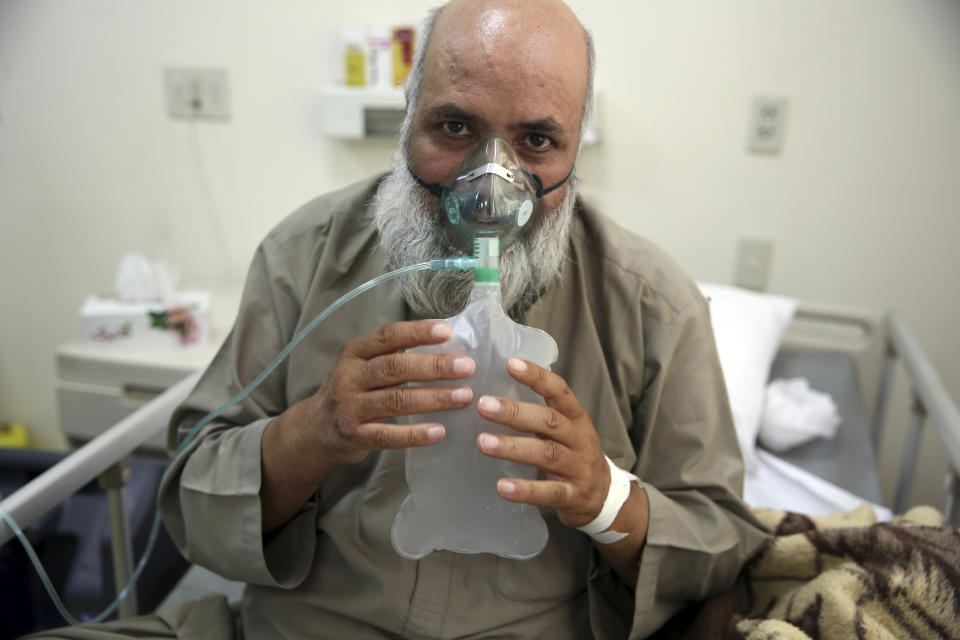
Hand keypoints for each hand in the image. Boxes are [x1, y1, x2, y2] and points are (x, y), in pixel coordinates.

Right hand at [285, 319, 475, 469]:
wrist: (315, 429)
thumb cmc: (353, 391)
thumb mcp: (363, 366)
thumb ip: (394, 356)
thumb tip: (447, 347)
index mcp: (354, 353)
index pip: (387, 336)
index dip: (417, 332)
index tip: (448, 332)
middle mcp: (349, 376)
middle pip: (394, 367)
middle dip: (434, 366)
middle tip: (467, 367)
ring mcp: (349, 407)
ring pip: (395, 400)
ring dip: (433, 398)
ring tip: (464, 396)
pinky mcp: (353, 436)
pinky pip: (387, 435)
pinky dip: (414, 434)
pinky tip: (438, 432)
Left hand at [475, 357, 609, 528]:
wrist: (604, 496)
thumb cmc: (574, 454)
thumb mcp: (566, 428)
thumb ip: (539, 413)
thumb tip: (496, 391)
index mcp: (576, 418)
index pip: (559, 390)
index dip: (537, 376)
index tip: (510, 364)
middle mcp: (579, 439)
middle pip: (548, 421)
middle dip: (514, 412)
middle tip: (483, 405)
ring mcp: (578, 468)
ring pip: (546, 454)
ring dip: (512, 447)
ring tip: (483, 442)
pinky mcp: (573, 495)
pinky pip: (549, 492)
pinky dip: (525, 490)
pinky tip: (502, 487)